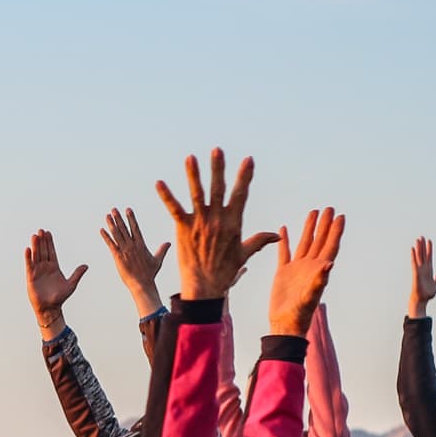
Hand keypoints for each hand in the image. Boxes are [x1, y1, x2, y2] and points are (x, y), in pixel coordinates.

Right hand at [24, 230, 87, 336]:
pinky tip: (28, 249)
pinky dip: (28, 257)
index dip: (50, 242)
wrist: (50, 308)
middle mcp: (45, 267)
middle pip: (43, 251)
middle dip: (42, 241)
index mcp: (54, 267)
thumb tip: (86, 265)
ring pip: (36, 255)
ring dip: (35, 246)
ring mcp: (37, 271)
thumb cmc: (60, 297)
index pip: (51, 252)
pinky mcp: (31, 277)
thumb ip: (77, 274)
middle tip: (41, 230)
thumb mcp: (71, 284)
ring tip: (35, 236)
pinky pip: (29, 265)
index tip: (48, 233)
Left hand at [99, 207, 169, 317]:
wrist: (142, 284)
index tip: (128, 209)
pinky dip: (106, 237)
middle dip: (119, 218)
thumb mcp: (157, 260)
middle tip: (114, 209)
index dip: (131, 218)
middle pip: (125, 229)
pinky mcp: (118, 257)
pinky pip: (111, 244)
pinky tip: (101, 230)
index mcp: (141, 245)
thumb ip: (162, 250)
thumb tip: (169, 243)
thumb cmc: (150, 274)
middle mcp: (132, 245)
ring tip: (107, 215)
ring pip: (117, 234)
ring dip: (111, 224)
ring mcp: (125, 250)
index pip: (135, 228)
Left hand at [156, 149, 274, 300]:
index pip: (241, 194)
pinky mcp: (184, 229)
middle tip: (217, 149)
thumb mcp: (244, 254)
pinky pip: (174, 209)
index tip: (248, 160)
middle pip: (218, 189)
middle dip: (218, 168)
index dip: (244, 176)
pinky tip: (158, 183)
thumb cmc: (224, 271)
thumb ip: (259, 241)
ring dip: (193, 175)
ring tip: (190, 158)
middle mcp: (217, 219)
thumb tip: (276, 236)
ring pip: (197, 194)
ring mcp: (200, 223)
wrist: (204, 286)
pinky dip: (166, 196)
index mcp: (233, 222)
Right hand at [265, 208, 345, 336]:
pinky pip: (284, 252)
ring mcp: (296, 269)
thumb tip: (329, 264)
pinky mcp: (282, 272)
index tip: (340, 216)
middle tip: (329, 208)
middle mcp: (309, 266)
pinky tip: (283, 230)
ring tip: (313, 212)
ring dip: (309, 228)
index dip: (336, 231)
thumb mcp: (310, 296)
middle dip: (325, 225)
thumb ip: (319, 280)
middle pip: (319, 240)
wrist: (284, 324)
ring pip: (304, 243)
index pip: (330, 246)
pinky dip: (285, 241)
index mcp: (318, 270)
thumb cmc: (299, 314)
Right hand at [408, 237, 435, 317]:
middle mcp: (423, 268)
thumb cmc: (427, 294)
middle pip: (423, 254)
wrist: (421, 300)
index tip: (429, 241)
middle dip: (422, 246)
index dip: (429, 249)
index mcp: (428, 270)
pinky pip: (414, 262)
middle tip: (421, 236)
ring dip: (418, 248)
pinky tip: (412, 248)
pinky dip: (413, 255)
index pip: (429, 257)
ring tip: (418, 239)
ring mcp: (419, 269)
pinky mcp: (416, 272)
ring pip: (419, 256)